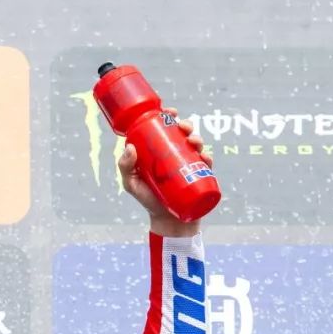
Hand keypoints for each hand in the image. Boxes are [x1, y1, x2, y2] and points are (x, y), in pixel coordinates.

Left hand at [118, 106, 210, 236]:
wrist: (168, 221)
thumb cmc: (147, 199)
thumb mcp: (131, 184)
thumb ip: (125, 167)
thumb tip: (130, 148)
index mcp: (158, 151)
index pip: (163, 129)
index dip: (167, 116)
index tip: (170, 112)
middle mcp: (174, 154)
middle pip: (182, 133)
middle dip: (186, 125)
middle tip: (183, 127)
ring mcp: (188, 164)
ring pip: (196, 144)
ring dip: (197, 138)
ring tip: (193, 142)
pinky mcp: (200, 175)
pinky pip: (207, 162)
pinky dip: (207, 158)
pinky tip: (205, 157)